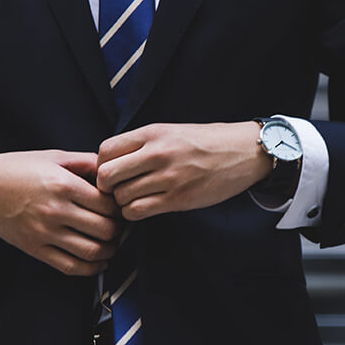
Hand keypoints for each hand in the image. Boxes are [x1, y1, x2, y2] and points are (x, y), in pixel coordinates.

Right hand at [0, 150, 123, 275]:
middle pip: (105, 230)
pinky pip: (70, 266)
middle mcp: (55, 210)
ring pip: (92, 252)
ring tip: (111, 244)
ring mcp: (45, 233)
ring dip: (109, 251)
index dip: (119, 207)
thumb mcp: (54, 156)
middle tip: (118, 226)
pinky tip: (98, 262)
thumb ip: (86, 162)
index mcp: (63, 185)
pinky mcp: (35, 248)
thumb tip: (112, 170)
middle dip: (117, 230)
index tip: (119, 207)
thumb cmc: (17, 169)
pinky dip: (91, 269)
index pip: (107, 204)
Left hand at [97, 122, 272, 220]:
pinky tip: (144, 207)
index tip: (112, 172)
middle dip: (107, 187)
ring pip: (121, 197)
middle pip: (106, 176)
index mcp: (152, 133)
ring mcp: (168, 177)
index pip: (105, 150)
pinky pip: (138, 211)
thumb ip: (141, 144)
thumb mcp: (170, 131)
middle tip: (117, 189)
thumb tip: (109, 161)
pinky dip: (134, 213)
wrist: (243, 152)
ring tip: (134, 198)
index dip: (101, 165)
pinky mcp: (178, 199)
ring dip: (122, 202)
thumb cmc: (205, 142)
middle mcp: (157, 153)